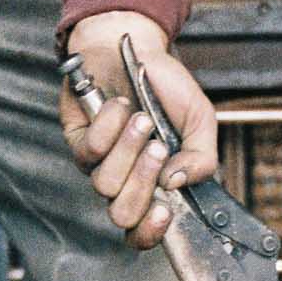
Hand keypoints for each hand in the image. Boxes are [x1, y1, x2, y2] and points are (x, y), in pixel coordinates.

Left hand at [59, 10, 218, 249]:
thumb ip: (203, 156)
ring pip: (106, 185)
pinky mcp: (77, 143)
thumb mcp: (199, 118)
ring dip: (129, 148)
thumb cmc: (165, 85)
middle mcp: (126, 181)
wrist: (132, 47)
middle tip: (158, 147)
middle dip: (144, 181)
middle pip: (123, 215)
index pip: (144, 233)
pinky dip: (110, 125)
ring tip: (142, 118)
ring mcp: (99, 165)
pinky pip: (90, 152)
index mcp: (156, 184)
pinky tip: (120, 105)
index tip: (166, 211)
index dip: (151, 233)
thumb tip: (177, 183)